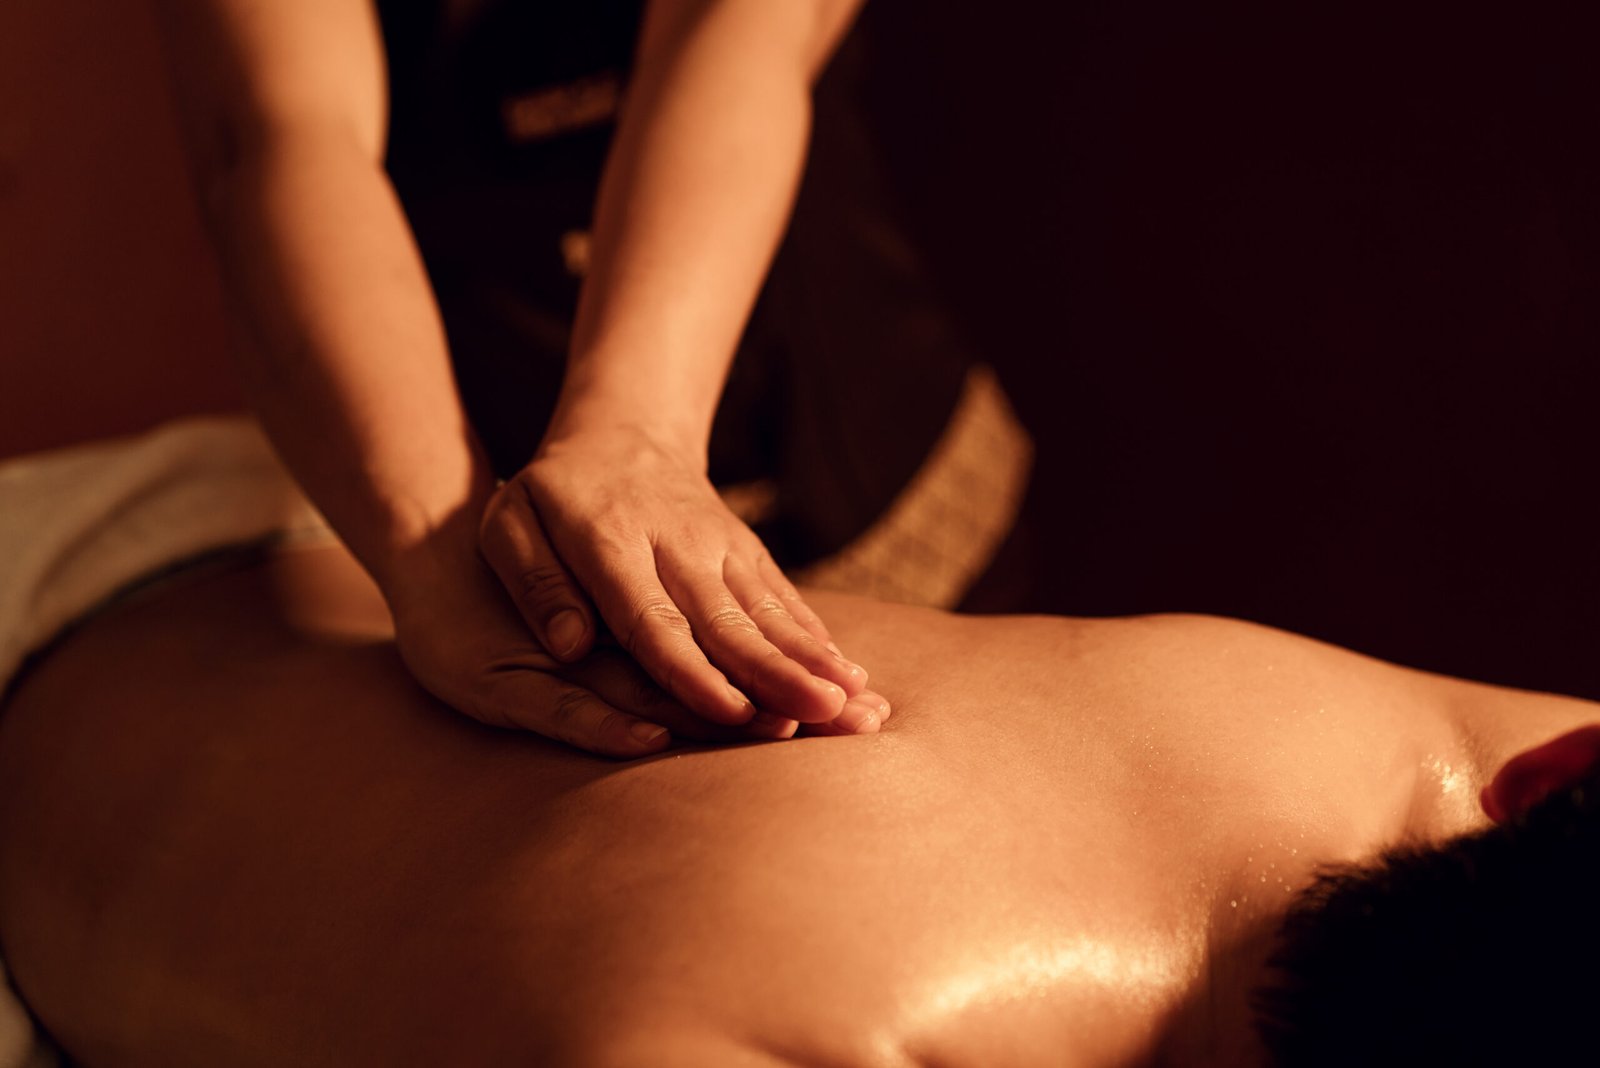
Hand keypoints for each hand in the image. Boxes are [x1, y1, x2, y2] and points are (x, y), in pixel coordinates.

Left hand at [478, 424, 881, 730]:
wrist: (623, 435)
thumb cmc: (554, 495)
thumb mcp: (510, 523)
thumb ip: (534, 583)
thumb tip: (569, 647)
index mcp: (612, 543)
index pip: (656, 618)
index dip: (694, 670)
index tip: (731, 712)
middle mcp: (679, 547)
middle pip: (730, 621)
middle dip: (779, 673)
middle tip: (824, 714)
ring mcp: (722, 547)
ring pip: (771, 612)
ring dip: (815, 661)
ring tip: (858, 705)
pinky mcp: (749, 553)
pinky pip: (787, 599)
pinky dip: (820, 640)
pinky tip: (854, 679)